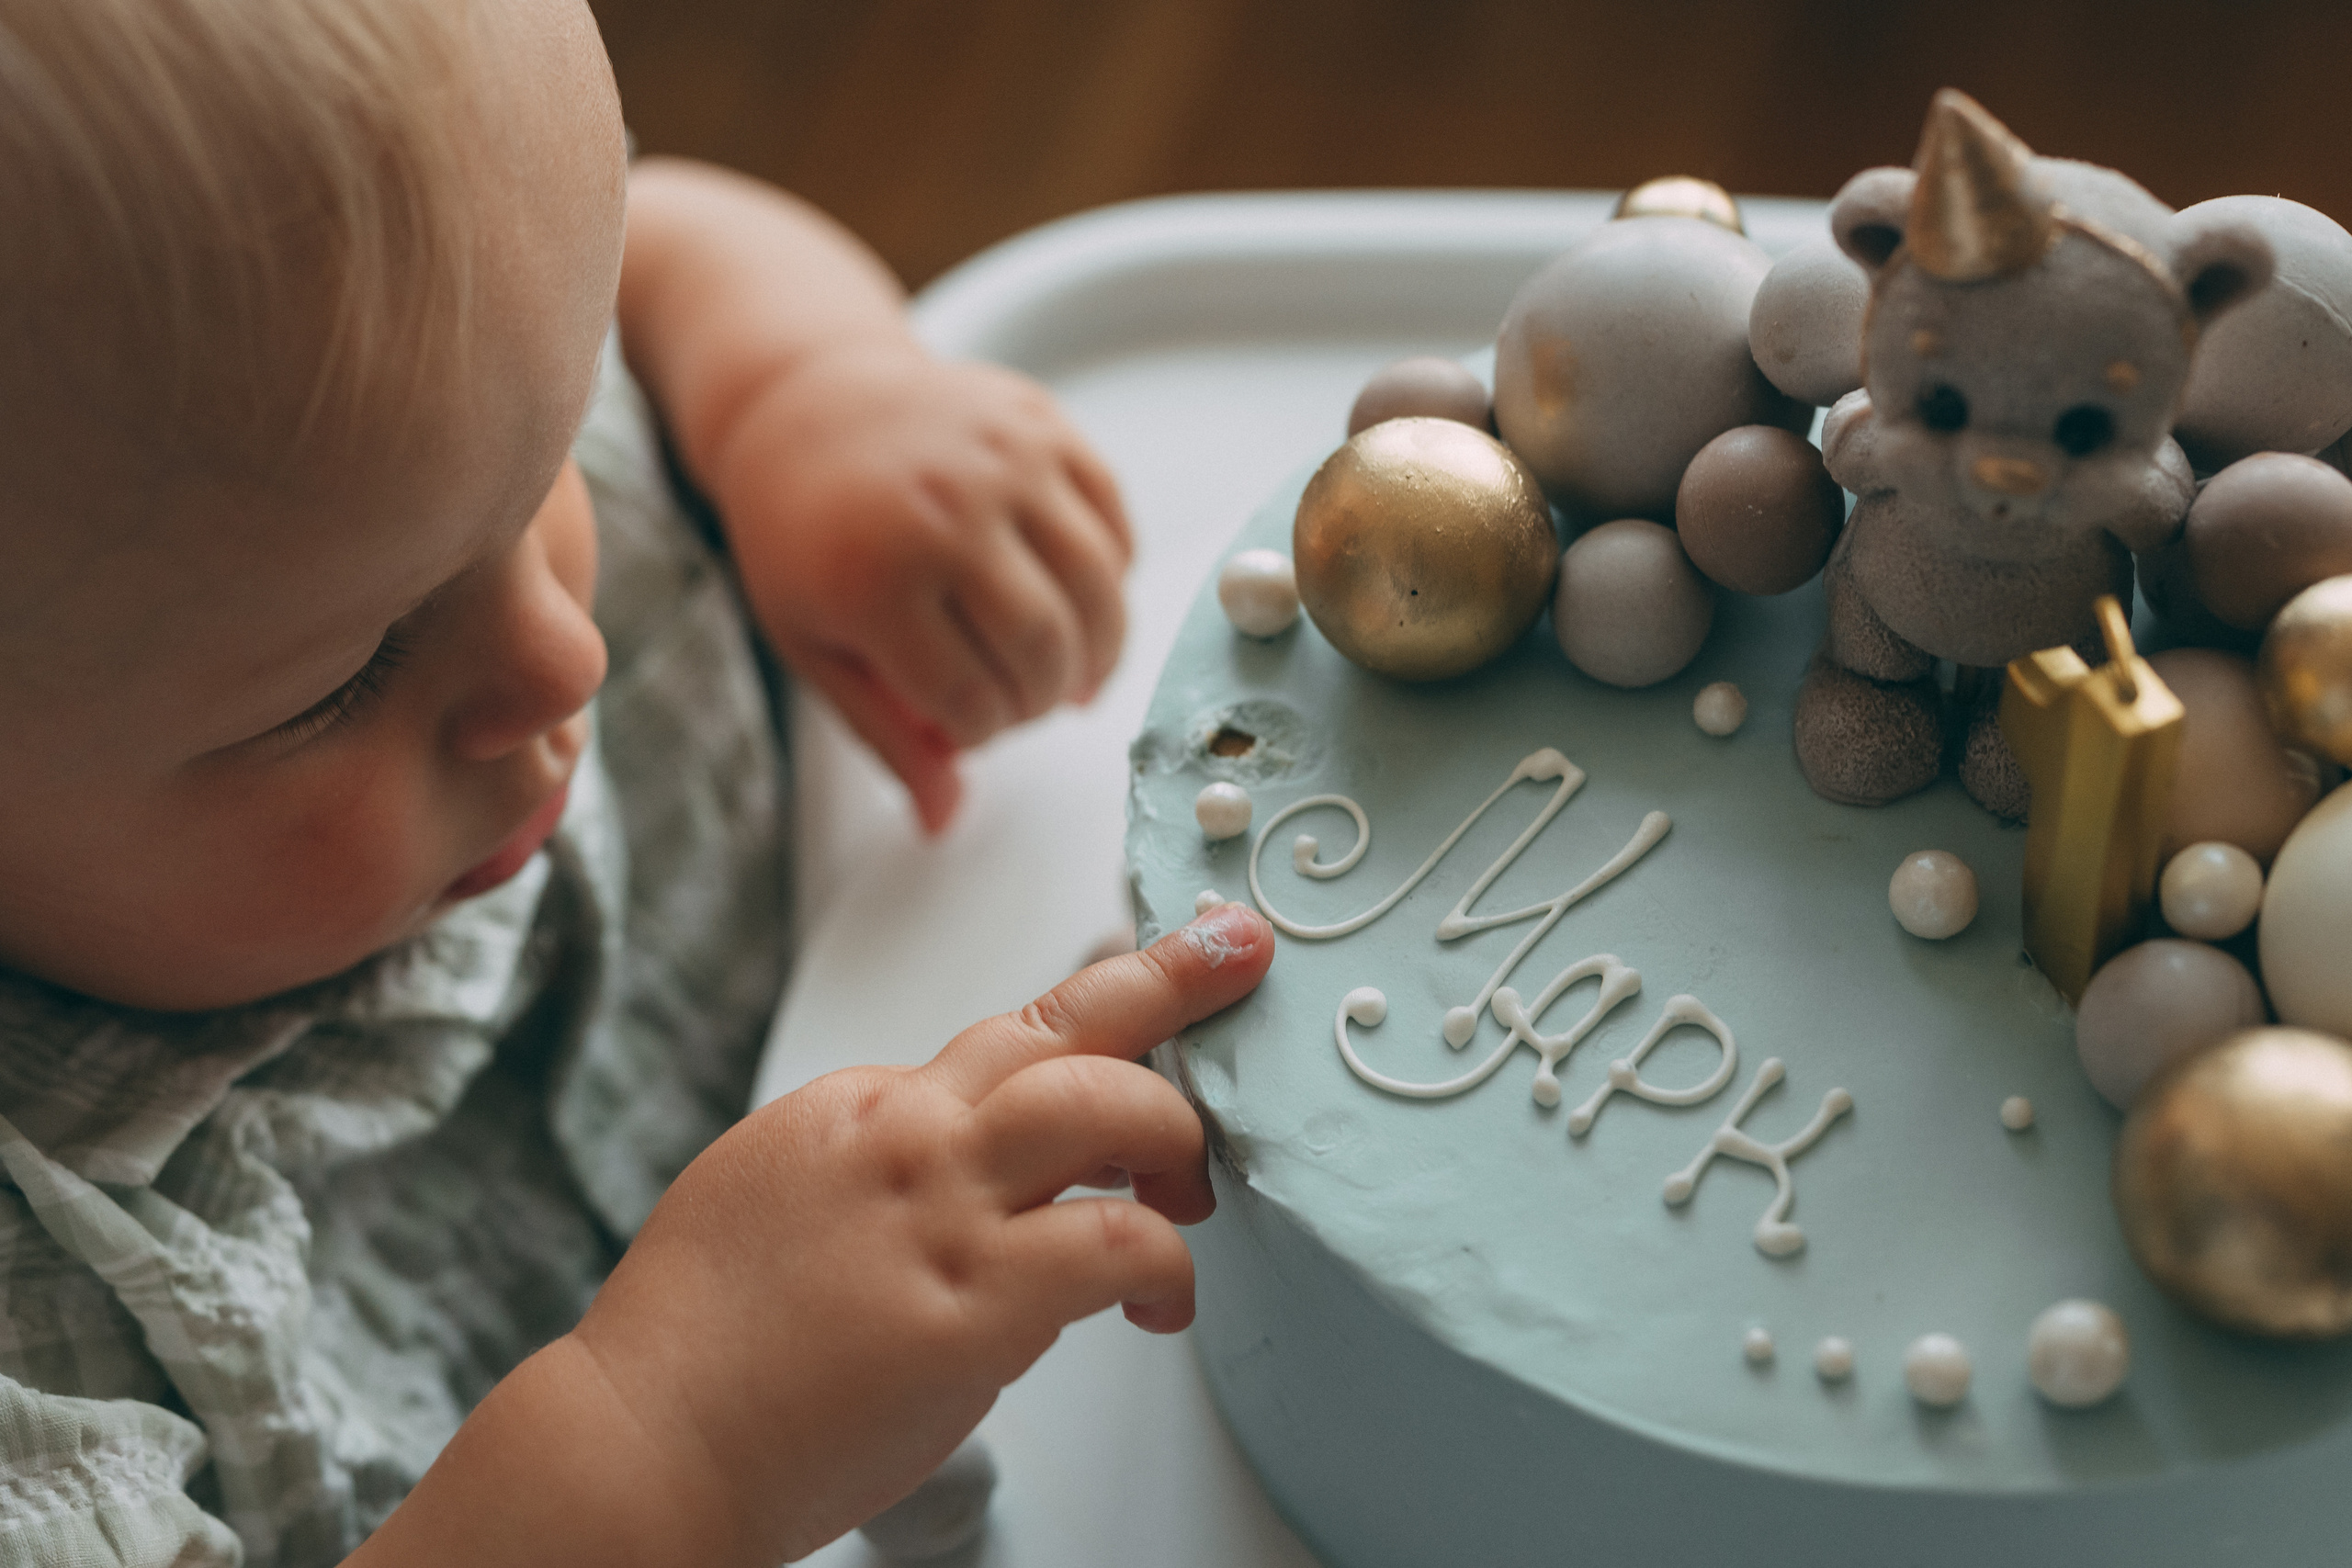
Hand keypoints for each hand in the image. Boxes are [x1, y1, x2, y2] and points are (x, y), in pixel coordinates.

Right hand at [568, 902, 1271, 1562]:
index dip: (1102, 1005)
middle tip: (1237, 964)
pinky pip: (1116, 1244)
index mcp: (862, 1107)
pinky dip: (1166, 1265)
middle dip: (1175, 980)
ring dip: (1178, 1134)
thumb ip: (872, 1163)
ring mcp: (942, 1210)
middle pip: (1070, 1023)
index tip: (1165, 962)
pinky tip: (1161, 1306)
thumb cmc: (696, 1346)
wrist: (639, 1441)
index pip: (1011, 1034)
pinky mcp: (973, 1303)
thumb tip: (947, 1170)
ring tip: (1194, 1192)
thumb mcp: (775, 1195)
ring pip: (1109, 1105)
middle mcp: (907, 1132)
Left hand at [711, 348, 1131, 832]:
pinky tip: (1076, 602)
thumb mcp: (813, 644)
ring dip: (1095, 652)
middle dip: (1041, 699)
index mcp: (878, 580)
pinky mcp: (1047, 426)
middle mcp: (950, 513)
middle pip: (1047, 651)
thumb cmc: (802, 533)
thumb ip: (885, 736)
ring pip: (1099, 593)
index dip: (980, 735)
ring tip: (1065, 669)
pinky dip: (1110, 580)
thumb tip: (944, 824)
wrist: (803, 399)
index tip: (963, 726)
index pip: (975, 703)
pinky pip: (1116, 528)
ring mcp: (1007, 461)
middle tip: (1020, 701)